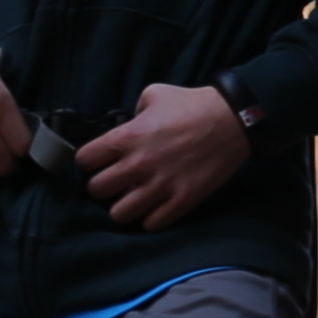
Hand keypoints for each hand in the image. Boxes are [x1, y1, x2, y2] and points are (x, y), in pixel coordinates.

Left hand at [76, 81, 253, 228]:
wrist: (233, 119)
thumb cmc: (192, 104)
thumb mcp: (155, 94)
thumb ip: (134, 111)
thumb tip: (127, 124)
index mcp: (127, 137)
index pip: (84, 161)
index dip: (89, 162)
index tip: (99, 162)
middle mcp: (138, 164)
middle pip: (96, 191)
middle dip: (103, 186)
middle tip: (115, 182)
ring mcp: (161, 185)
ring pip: (119, 214)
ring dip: (124, 207)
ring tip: (133, 199)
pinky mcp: (182, 200)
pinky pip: (152, 224)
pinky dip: (151, 218)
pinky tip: (156, 206)